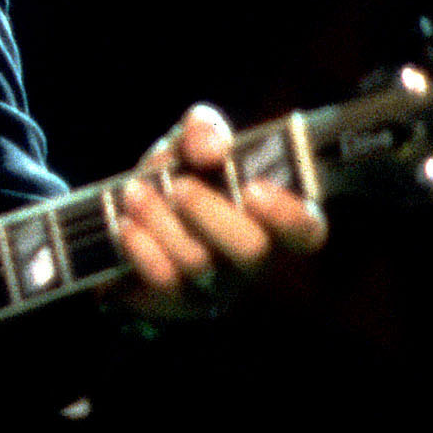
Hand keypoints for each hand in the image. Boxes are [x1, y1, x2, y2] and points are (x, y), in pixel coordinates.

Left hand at [114, 103, 326, 316]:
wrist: (129, 211)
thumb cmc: (179, 174)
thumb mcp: (189, 143)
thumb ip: (203, 130)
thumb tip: (212, 148)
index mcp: (273, 218)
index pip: (306, 230)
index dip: (288, 215)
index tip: (254, 188)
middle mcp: (254, 257)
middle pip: (251, 251)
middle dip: (211, 214)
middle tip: (180, 188)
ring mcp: (219, 285)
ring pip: (200, 264)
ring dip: (162, 223)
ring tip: (134, 193)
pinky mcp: (180, 302)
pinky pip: (165, 282)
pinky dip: (141, 248)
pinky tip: (125, 225)